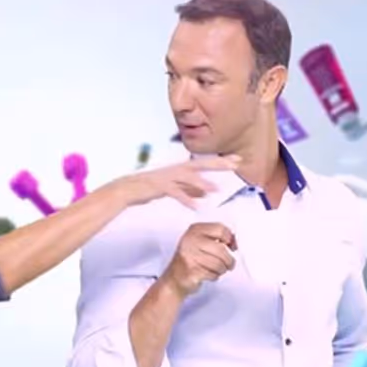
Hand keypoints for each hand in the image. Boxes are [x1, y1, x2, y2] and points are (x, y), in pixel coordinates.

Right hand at [111, 155, 240, 208]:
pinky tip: (196, 206)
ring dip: (203, 183)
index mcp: (180, 169)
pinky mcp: (160, 186)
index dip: (221, 161)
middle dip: (218, 164)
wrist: (128, 188)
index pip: (204, 163)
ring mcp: (168, 177)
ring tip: (216, 189)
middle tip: (235, 164)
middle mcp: (176, 169)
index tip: (237, 160)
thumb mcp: (174, 187)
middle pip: (201, 164)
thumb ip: (190, 190)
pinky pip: (176, 193)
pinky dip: (186, 199)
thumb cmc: (150, 187)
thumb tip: (205, 193)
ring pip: (189, 177)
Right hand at [162, 222, 237, 297]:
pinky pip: (213, 274)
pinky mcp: (191, 270)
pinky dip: (214, 276)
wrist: (174, 278)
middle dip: (229, 260)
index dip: (230, 239)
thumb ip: (217, 237)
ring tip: (216, 270)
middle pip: (222, 249)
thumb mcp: (201, 242)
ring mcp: (189, 255)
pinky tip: (208, 274)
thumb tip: (235, 241)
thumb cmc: (191, 260)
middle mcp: (190, 240)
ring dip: (222, 270)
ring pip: (219, 263)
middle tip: (228, 264)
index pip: (221, 229)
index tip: (230, 246)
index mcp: (194, 230)